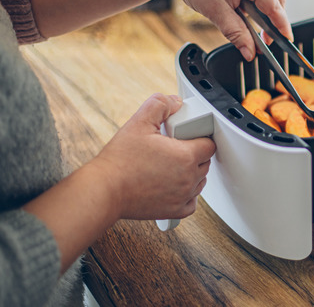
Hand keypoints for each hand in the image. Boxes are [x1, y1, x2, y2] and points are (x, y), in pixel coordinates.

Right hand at [90, 93, 213, 220]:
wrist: (105, 190)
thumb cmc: (120, 161)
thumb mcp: (139, 122)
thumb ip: (160, 105)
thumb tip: (175, 102)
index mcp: (186, 156)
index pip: (209, 144)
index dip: (199, 137)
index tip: (186, 136)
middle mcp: (189, 178)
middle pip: (205, 162)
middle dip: (194, 153)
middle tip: (173, 148)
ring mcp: (183, 196)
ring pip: (200, 181)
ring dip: (191, 172)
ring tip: (169, 165)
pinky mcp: (175, 211)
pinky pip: (192, 201)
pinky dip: (186, 194)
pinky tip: (172, 184)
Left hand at [157, 0, 292, 60]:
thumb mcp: (216, 12)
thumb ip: (237, 34)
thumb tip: (250, 51)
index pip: (274, 5)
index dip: (282, 25)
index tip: (287, 39)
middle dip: (274, 17)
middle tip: (265, 37)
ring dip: (265, 5)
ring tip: (252, 22)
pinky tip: (244, 6)